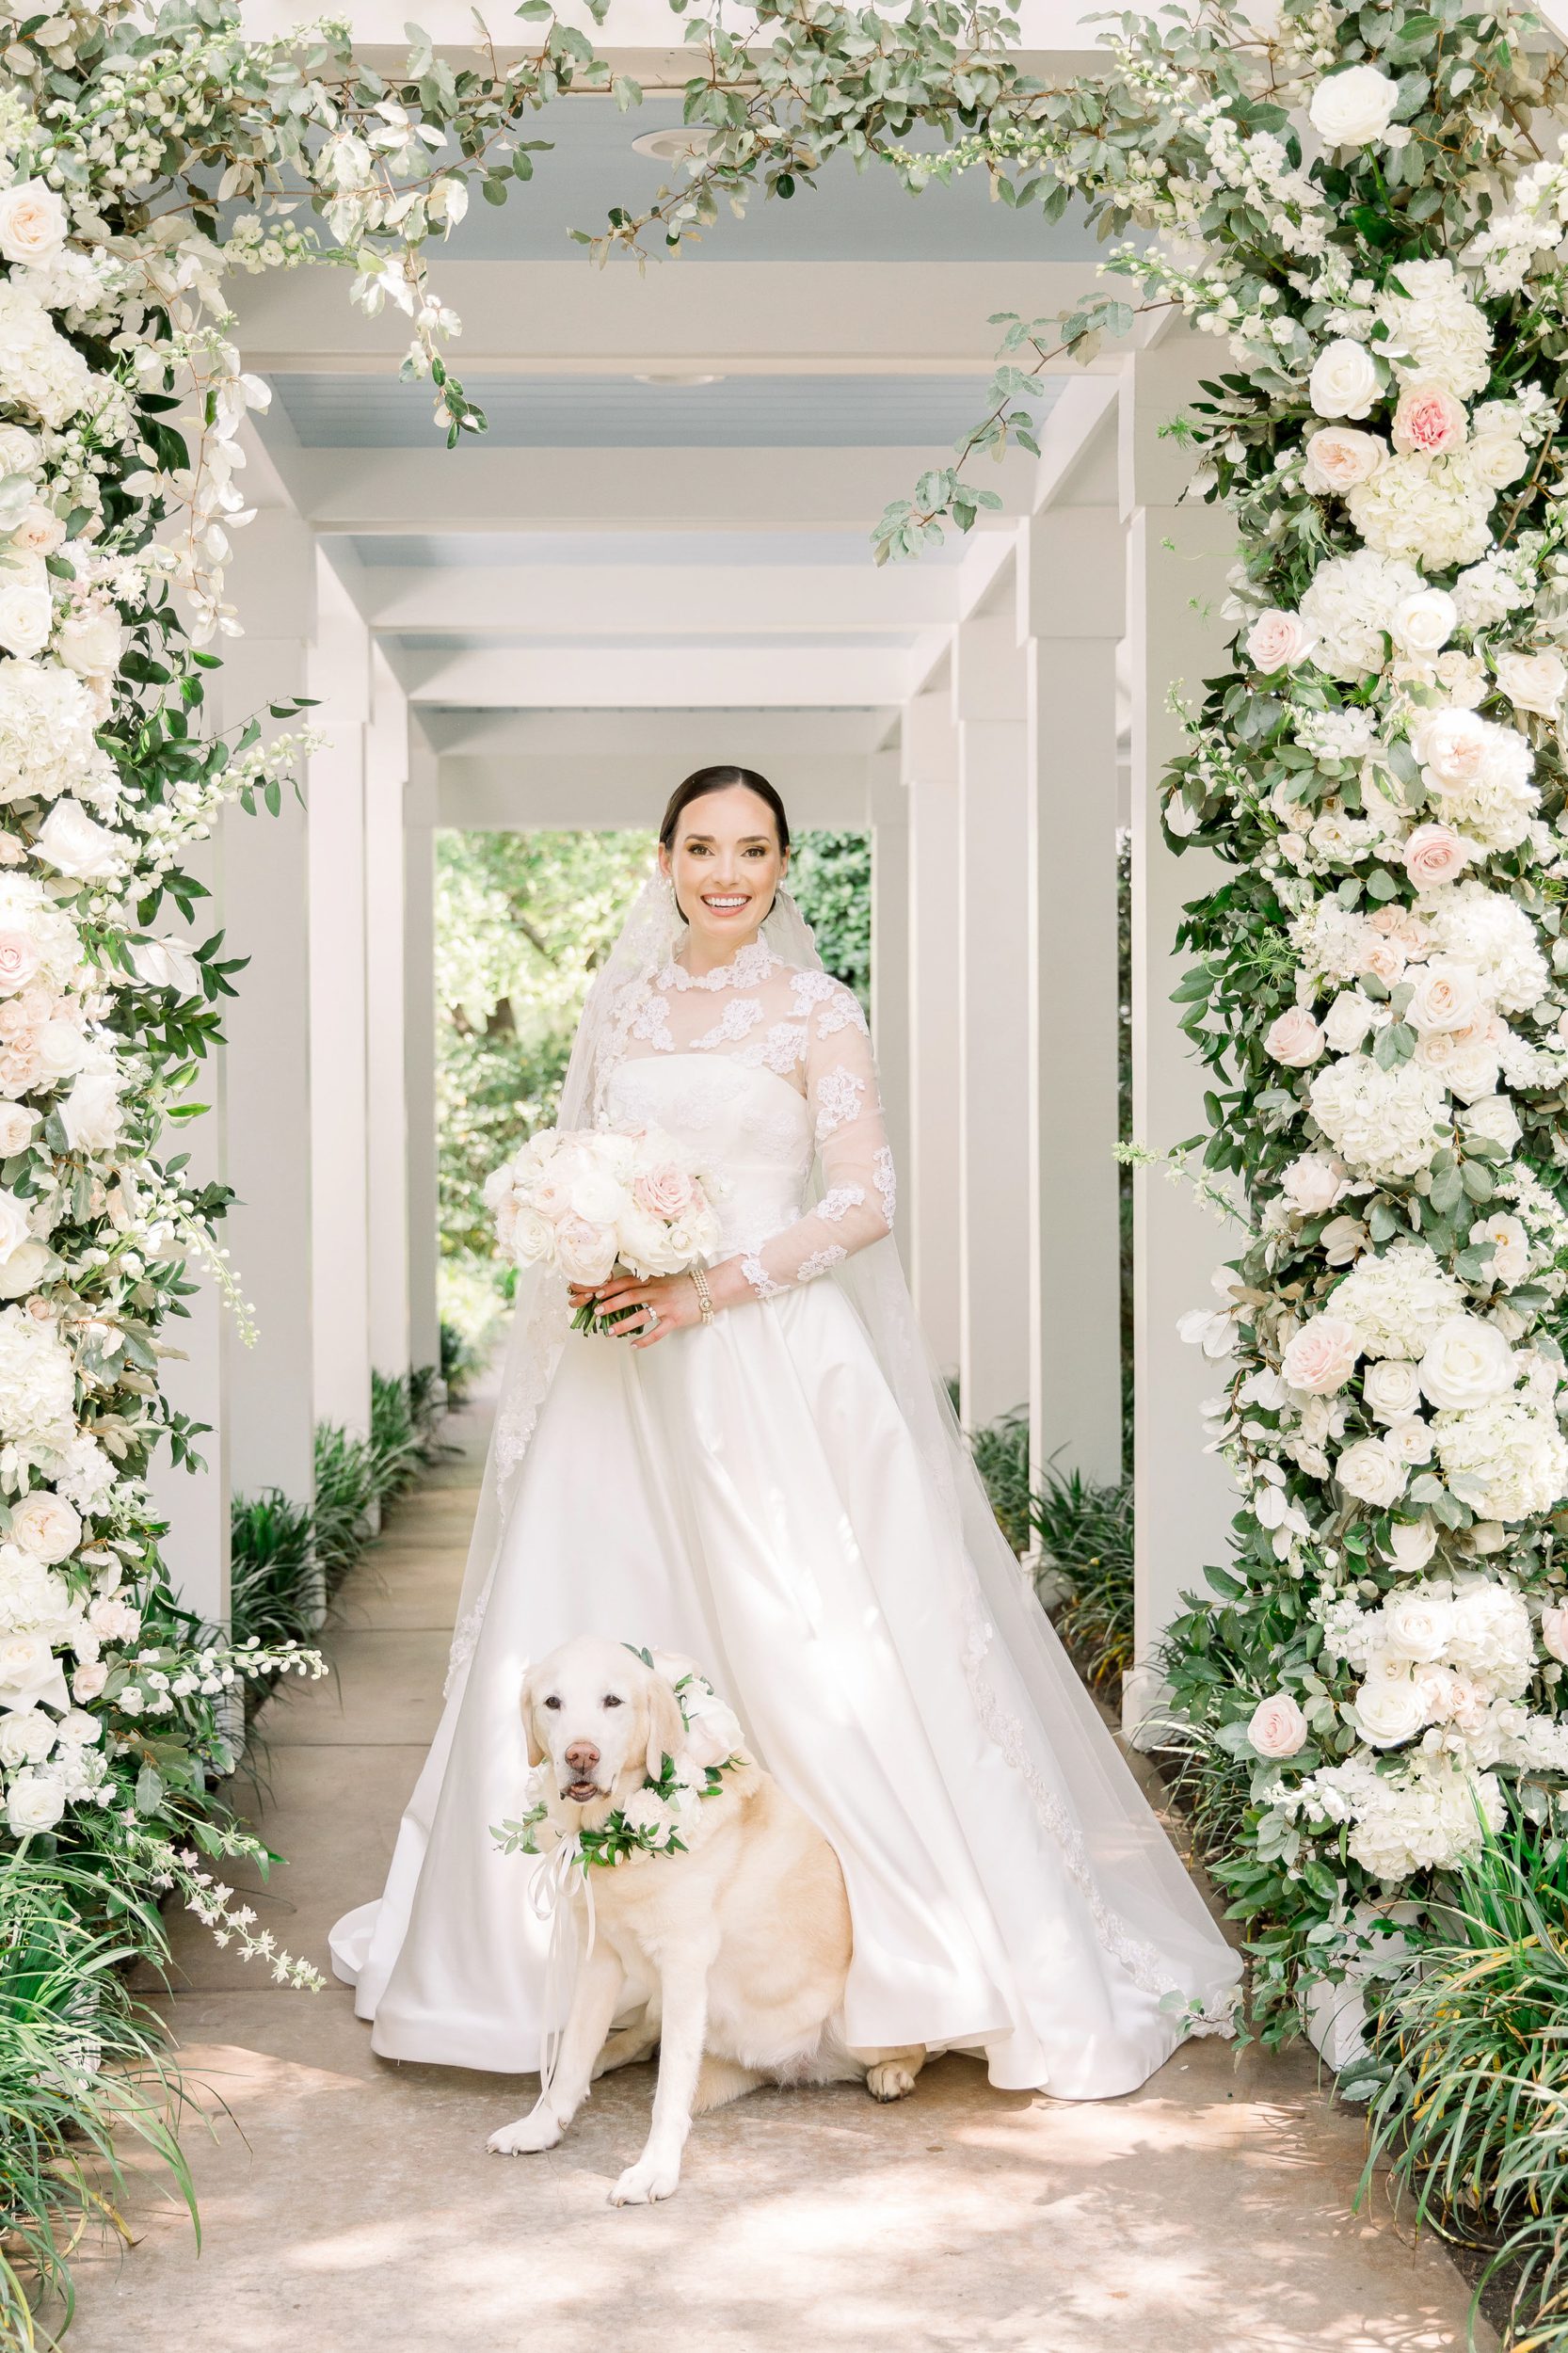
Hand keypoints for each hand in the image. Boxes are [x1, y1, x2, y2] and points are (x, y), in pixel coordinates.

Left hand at [573, 1270, 704, 1348]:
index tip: (597, 1293)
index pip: (628, 1282)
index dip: (611, 1287)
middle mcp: (658, 1292)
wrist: (709, 1290)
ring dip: (623, 1325)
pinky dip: (644, 1340)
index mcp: (653, 1281)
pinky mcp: (675, 1320)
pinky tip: (633, 1345)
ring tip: (609, 1332)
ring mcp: (666, 1306)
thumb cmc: (684, 1286)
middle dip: (611, 1304)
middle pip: (630, 1297)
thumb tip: (627, 1290)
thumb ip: (647, 1284)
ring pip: (640, 1316)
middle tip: (597, 1312)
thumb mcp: (664, 1280)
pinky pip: (657, 1332)